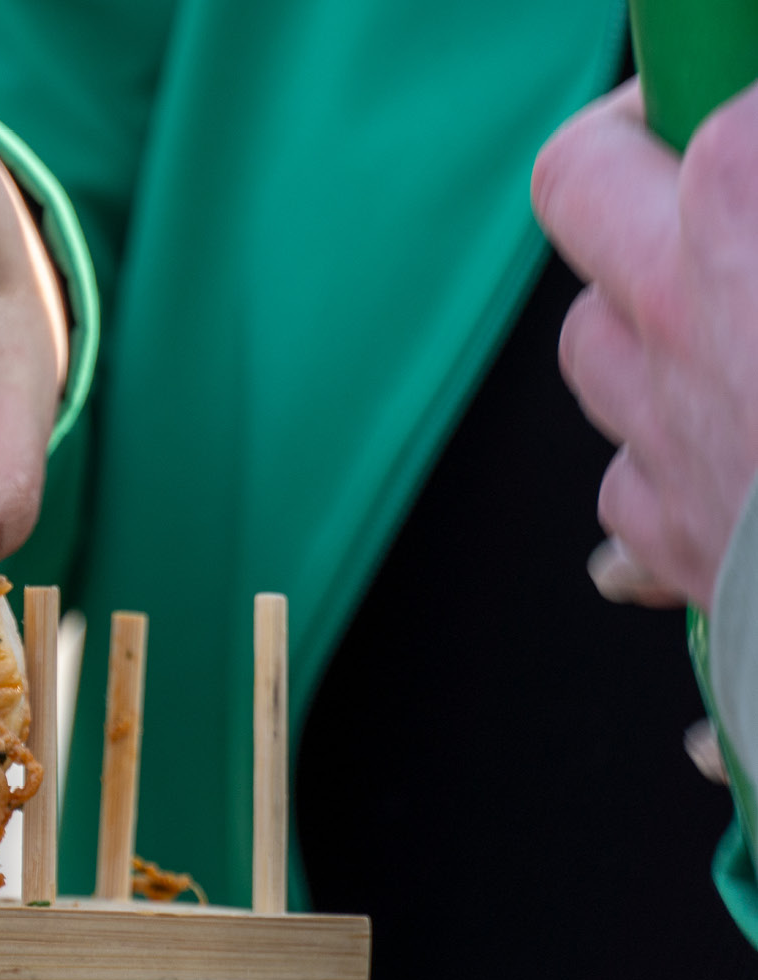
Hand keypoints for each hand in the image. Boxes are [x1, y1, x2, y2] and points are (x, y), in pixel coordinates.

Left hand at [534, 79, 757, 610]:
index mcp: (741, 204)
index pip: (733, 100)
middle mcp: (672, 307)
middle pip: (582, 182)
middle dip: (635, 143)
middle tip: (697, 136)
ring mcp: (656, 426)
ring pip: (591, 336)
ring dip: (643, 307)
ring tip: (723, 303)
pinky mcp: (668, 536)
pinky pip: (631, 476)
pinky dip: (673, 456)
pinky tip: (737, 455)